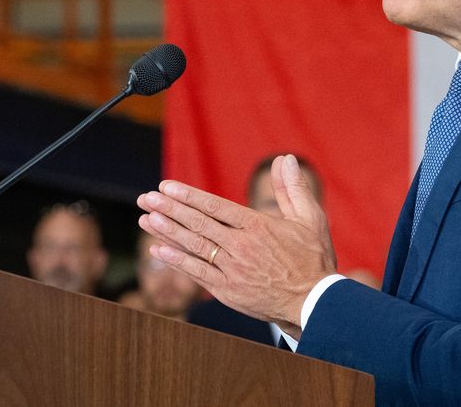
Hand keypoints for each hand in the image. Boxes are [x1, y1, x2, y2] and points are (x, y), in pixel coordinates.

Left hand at [136, 155, 336, 336]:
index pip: (215, 207)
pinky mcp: (227, 290)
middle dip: (170, 209)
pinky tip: (158, 250)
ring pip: (194, 246)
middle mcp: (241, 246)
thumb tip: (284, 159)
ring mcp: (232, 269)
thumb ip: (293, 188)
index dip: (189, 196)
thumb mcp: (309, 218)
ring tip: (146, 218)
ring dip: (167, 231)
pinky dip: (176, 261)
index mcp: (258, 226)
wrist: (314, 302)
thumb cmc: (313, 258)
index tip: (167, 186)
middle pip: (199, 224)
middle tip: (147, 197)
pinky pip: (197, 272)